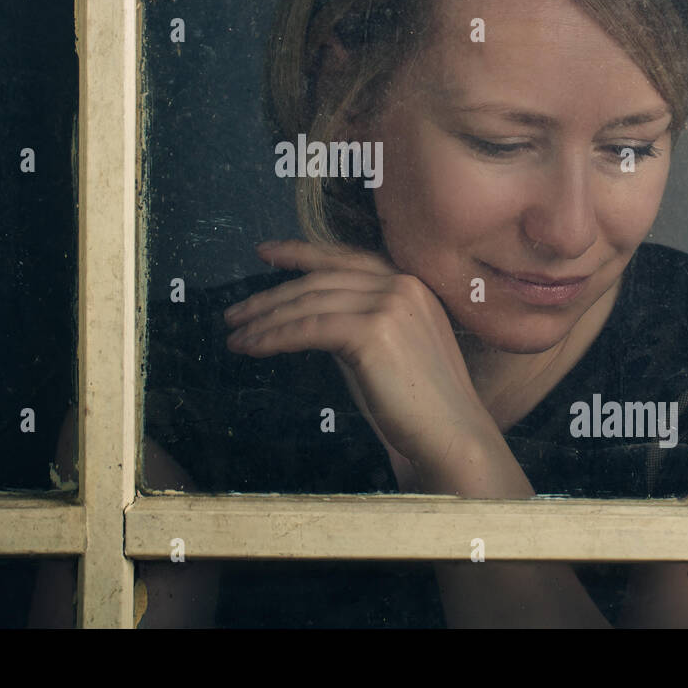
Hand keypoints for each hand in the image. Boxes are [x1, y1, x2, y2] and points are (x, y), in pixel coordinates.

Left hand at [223, 239, 501, 475]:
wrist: (452, 436)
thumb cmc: (418, 407)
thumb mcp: (385, 351)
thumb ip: (354, 326)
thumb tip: (306, 319)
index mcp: (410, 285)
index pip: (345, 259)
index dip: (301, 253)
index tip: (266, 251)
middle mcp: (401, 285)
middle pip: (320, 280)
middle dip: (271, 295)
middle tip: (235, 312)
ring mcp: (390, 304)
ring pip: (309, 303)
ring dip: (264, 320)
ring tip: (235, 336)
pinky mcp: (373, 331)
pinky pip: (308, 329)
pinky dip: (274, 337)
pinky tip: (252, 347)